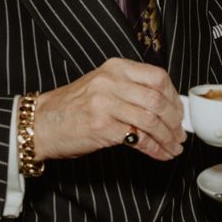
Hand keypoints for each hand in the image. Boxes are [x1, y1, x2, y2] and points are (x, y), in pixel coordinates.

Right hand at [30, 58, 185, 161]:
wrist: (41, 123)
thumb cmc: (72, 108)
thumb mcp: (103, 87)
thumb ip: (132, 91)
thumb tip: (167, 107)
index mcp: (115, 68)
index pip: (158, 77)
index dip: (174, 98)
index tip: (179, 112)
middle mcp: (111, 82)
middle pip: (158, 100)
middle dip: (175, 121)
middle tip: (180, 134)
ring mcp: (105, 103)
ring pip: (151, 120)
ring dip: (167, 138)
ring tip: (173, 147)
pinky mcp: (101, 126)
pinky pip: (138, 139)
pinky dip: (154, 149)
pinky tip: (159, 154)